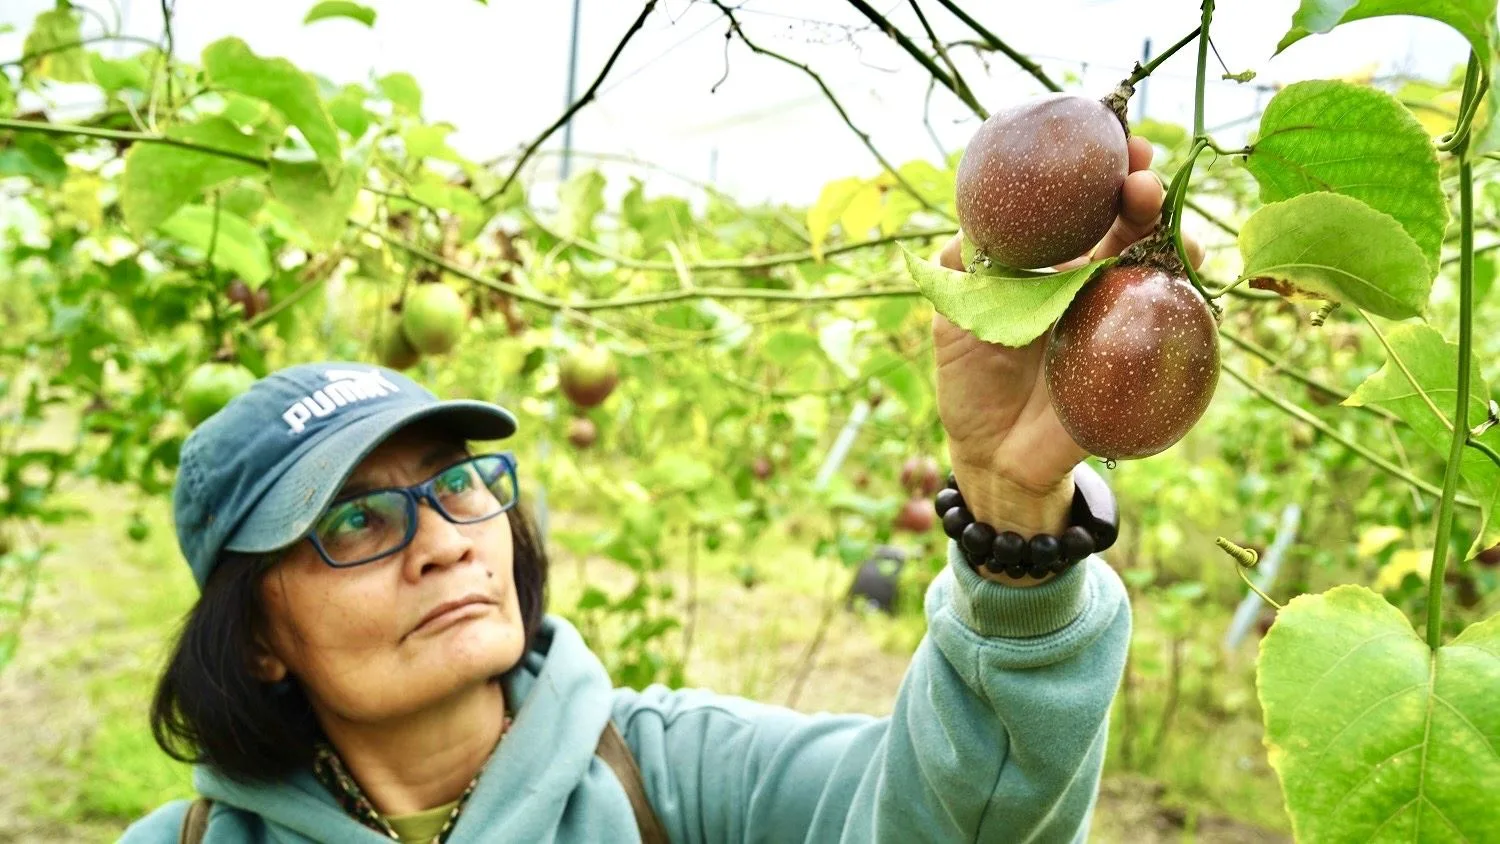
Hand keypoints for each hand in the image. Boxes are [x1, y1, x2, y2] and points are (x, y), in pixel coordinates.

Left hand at [932, 136, 1203, 579]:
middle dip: (1143, 193)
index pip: (1084, 205)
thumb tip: (975, 217)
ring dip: (1174, 242)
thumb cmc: (972, 380)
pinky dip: (1185, 306)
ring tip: (1171, 230)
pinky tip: (1185, 288)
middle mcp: (1095, 284)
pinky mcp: (1138, 365)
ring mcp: (1121, 321)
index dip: (1100, 170)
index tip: (1107, 142)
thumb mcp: (955, 315)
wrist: (991, 454)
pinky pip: (1172, 330)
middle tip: (1140, 179)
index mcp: (1054, 264)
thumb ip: (963, 264)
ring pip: (1161, 268)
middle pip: (1132, 225)